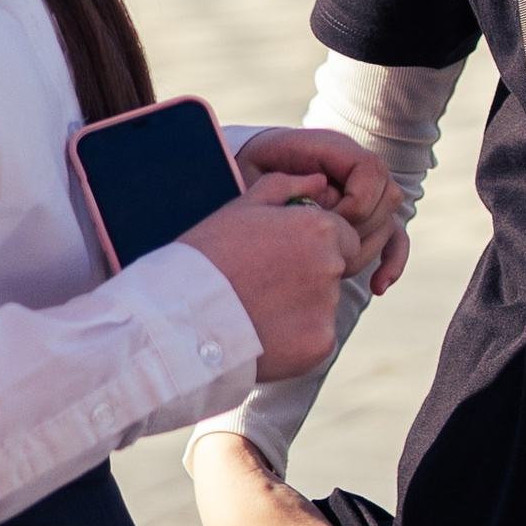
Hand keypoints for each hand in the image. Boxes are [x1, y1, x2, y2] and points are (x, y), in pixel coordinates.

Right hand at [182, 185, 357, 379]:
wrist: (182, 316)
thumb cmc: (207, 256)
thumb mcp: (241, 208)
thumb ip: (286, 187)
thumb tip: (320, 180)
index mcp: (318, 228)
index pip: (343, 236)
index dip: (313, 246)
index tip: (281, 259)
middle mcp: (332, 266)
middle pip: (336, 271)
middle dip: (311, 276)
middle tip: (266, 286)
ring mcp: (328, 307)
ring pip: (325, 307)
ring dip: (302, 309)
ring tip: (257, 311)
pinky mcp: (320, 345)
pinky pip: (318, 339)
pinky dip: (297, 340)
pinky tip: (264, 335)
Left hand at [236, 130, 408, 294]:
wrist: (246, 178)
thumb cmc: (249, 176)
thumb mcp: (260, 176)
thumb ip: (293, 184)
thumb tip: (330, 200)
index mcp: (335, 148)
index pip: (371, 170)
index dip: (354, 203)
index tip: (321, 221)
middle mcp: (357, 168)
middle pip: (388, 199)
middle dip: (357, 230)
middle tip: (320, 245)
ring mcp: (367, 194)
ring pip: (390, 224)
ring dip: (365, 250)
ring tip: (331, 267)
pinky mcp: (367, 219)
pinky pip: (395, 240)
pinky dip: (391, 263)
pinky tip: (378, 285)